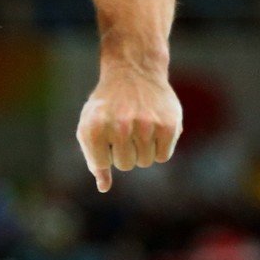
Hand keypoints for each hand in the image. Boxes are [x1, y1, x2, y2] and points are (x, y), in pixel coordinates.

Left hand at [75, 67, 182, 192]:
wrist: (134, 72)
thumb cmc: (108, 105)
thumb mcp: (90, 125)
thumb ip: (94, 158)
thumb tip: (104, 187)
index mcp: (95, 128)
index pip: (103, 164)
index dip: (106, 152)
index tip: (106, 133)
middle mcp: (119, 127)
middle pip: (126, 165)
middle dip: (125, 150)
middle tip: (124, 127)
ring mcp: (146, 126)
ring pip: (145, 162)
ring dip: (142, 149)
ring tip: (138, 125)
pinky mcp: (169, 126)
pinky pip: (162, 156)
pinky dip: (159, 146)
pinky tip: (154, 127)